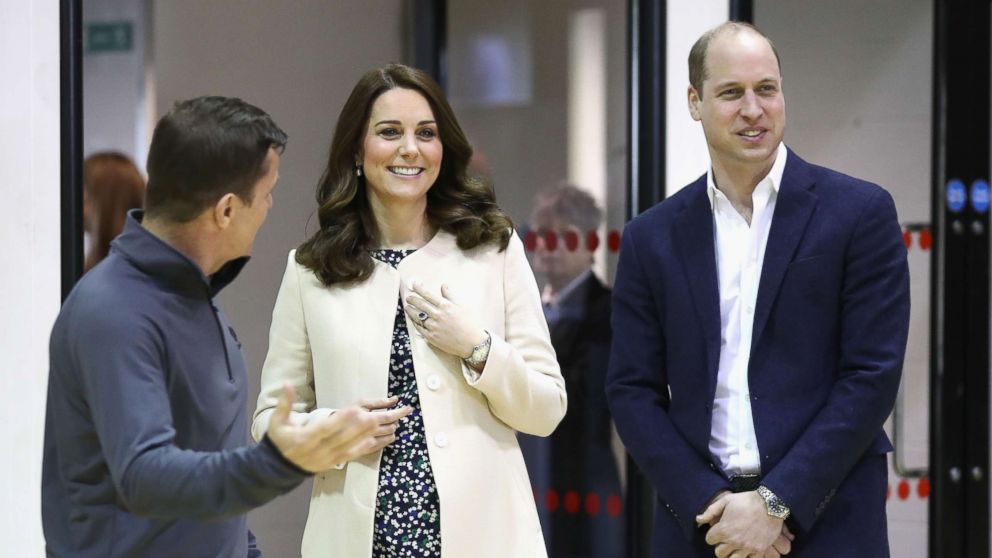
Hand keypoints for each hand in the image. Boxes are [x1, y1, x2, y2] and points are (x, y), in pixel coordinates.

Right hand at [267, 385, 411, 471]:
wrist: (279, 469)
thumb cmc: (280, 441)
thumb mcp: (278, 423)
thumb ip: (284, 404)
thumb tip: (287, 384)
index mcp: (306, 438)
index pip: (326, 428)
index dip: (342, 420)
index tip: (356, 409)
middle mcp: (321, 449)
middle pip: (348, 435)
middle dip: (371, 422)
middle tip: (391, 412)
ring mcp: (331, 456)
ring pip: (357, 444)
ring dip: (377, 434)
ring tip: (395, 423)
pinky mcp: (337, 461)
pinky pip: (358, 453)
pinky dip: (373, 446)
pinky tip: (386, 438)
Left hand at [405, 280, 486, 358]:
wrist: (472, 343)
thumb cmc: (470, 323)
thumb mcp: (463, 306)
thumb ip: (451, 295)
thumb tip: (443, 286)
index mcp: (445, 306)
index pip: (428, 295)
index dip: (419, 289)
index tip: (414, 286)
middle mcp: (437, 315)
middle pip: (420, 305)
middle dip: (412, 300)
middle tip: (408, 298)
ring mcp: (433, 327)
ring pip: (417, 316)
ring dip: (410, 311)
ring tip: (407, 308)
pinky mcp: (432, 337)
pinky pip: (420, 328)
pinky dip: (415, 323)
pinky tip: (413, 320)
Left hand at [701, 492, 783, 556]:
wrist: (770, 504)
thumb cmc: (746, 500)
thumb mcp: (726, 500)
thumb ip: (711, 511)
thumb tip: (698, 519)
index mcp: (724, 529)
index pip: (709, 540)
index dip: (712, 535)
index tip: (717, 532)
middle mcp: (734, 541)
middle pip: (719, 553)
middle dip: (720, 546)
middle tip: (725, 540)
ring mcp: (747, 547)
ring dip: (732, 554)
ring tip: (734, 547)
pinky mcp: (759, 550)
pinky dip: (747, 557)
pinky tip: (746, 551)